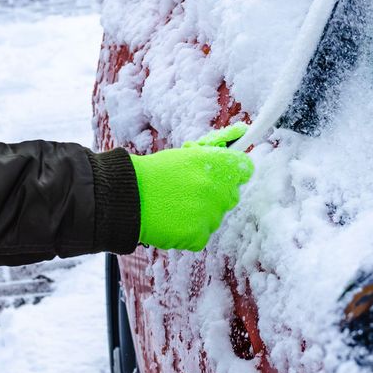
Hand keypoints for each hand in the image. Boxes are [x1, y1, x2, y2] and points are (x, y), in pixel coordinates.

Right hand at [130, 124, 253, 250]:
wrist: (129, 196)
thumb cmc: (154, 173)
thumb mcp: (186, 155)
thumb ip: (212, 156)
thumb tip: (238, 137)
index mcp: (217, 164)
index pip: (244, 168)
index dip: (234, 170)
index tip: (226, 174)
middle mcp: (219, 190)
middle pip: (231, 195)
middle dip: (216, 194)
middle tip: (190, 191)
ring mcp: (210, 215)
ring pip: (215, 217)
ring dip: (201, 214)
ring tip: (175, 206)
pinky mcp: (199, 236)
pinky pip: (201, 235)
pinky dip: (188, 232)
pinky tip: (172, 220)